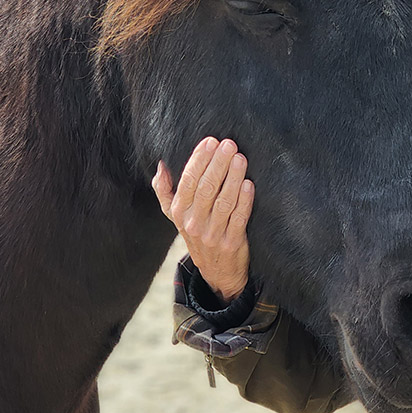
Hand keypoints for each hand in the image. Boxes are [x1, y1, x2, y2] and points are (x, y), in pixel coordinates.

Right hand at [152, 137, 253, 300]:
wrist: (216, 271)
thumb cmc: (197, 231)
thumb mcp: (175, 215)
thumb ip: (165, 190)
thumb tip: (161, 163)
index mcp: (178, 212)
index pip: (187, 181)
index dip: (198, 160)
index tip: (210, 141)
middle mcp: (193, 223)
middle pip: (206, 189)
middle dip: (218, 164)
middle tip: (229, 144)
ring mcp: (212, 234)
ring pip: (223, 202)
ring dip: (233, 178)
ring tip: (240, 159)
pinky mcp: (231, 243)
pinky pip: (239, 218)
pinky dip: (244, 200)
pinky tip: (249, 184)